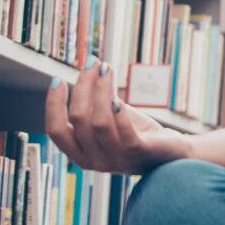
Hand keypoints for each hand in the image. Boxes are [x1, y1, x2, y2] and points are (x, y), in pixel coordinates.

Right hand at [44, 59, 192, 173]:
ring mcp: (116, 159)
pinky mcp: (138, 153)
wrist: (171, 153)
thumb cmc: (136, 132)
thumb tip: (86, 71)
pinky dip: (118, 112)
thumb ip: (95, 102)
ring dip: (101, 90)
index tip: (58, 79)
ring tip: (106, 69)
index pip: (56, 131)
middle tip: (93, 63)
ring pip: (98, 122)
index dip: (53, 104)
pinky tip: (118, 97)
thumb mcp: (110, 118)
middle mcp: (95, 161)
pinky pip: (124, 132)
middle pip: (78, 119)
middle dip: (83, 86)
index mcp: (81, 154)